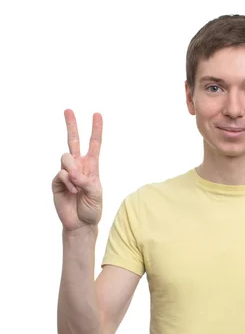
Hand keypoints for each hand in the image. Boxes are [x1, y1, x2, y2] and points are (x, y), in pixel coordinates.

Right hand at [52, 109, 102, 231]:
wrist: (81, 223)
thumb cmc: (92, 209)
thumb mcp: (96, 194)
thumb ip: (87, 181)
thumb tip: (72, 173)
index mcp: (91, 167)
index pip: (94, 145)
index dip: (96, 130)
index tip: (97, 115)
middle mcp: (78, 166)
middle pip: (73, 141)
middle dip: (71, 125)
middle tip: (68, 110)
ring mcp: (66, 173)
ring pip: (66, 158)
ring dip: (73, 171)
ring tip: (78, 186)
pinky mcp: (57, 181)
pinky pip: (61, 173)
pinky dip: (68, 182)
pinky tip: (72, 192)